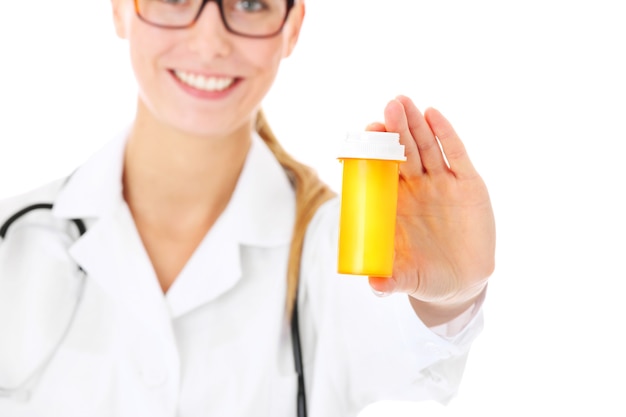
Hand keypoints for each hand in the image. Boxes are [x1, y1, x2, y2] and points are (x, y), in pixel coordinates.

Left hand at [367, 96, 495, 325]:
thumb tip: (374, 285)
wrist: (461, 282)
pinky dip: (446, 134)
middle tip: (387, 108)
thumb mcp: (407, 278)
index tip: (366, 134)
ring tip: (403, 102)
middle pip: (402, 151)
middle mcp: (415, 187)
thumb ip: (391, 279)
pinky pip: (455, 154)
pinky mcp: (467, 184)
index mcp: (393, 203)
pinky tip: (434, 115)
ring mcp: (441, 183)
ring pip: (426, 146)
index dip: (374, 151)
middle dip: (394, 129)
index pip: (380, 169)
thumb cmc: (425, 276)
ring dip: (415, 124)